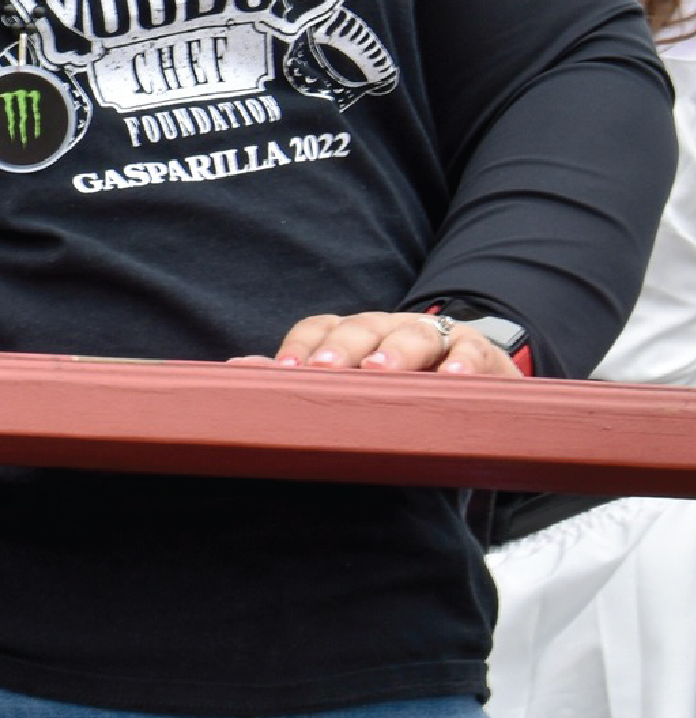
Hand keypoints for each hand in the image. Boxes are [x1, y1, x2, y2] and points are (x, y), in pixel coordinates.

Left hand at [231, 310, 523, 377]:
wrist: (474, 374)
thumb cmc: (401, 389)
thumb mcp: (360, 388)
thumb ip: (310, 385)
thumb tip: (238, 376)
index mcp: (354, 334)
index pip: (319, 328)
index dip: (301, 348)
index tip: (282, 374)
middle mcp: (389, 327)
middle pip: (361, 328)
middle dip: (340, 349)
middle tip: (323, 372)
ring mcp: (434, 337)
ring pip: (413, 334)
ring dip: (395, 351)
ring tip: (380, 372)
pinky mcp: (480, 353)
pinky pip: (472, 351)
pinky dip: (462, 362)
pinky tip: (451, 377)